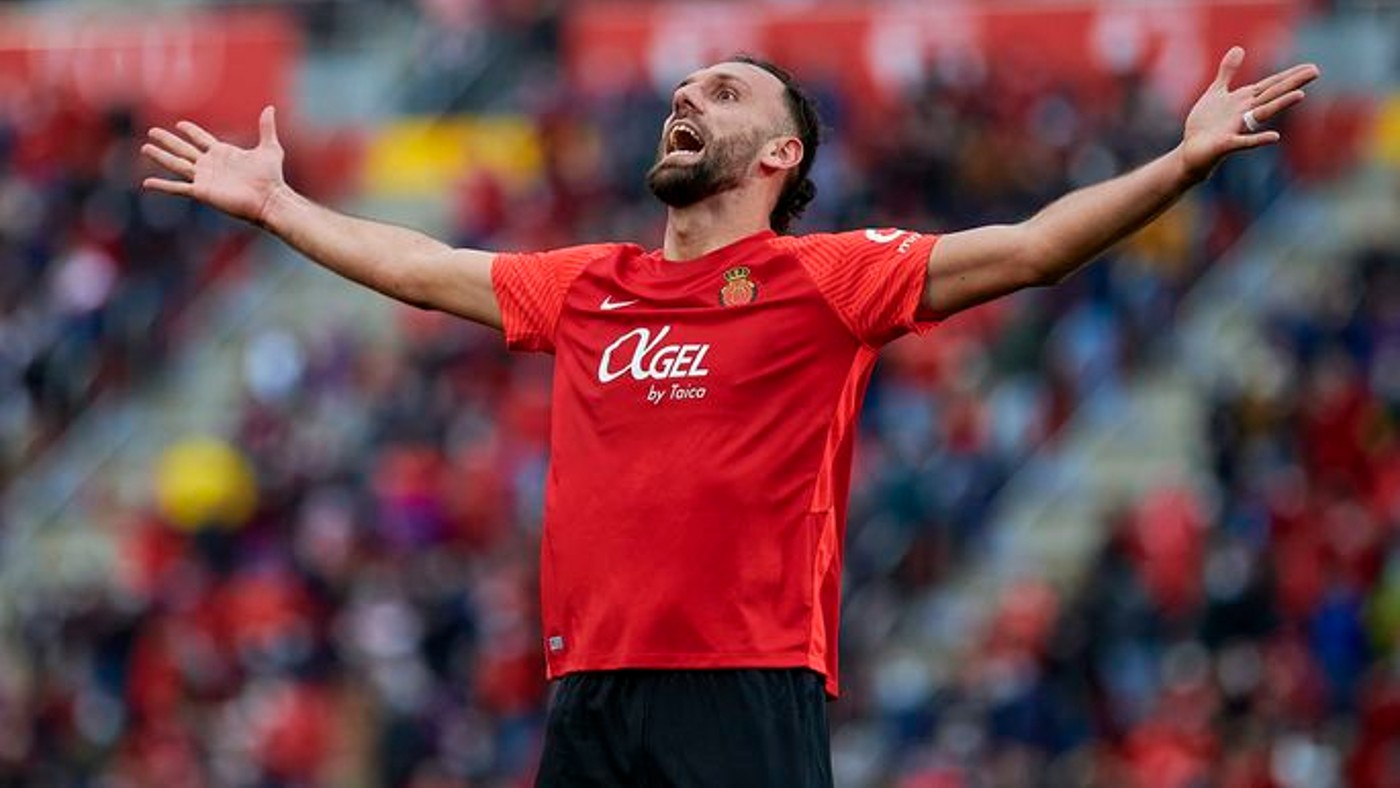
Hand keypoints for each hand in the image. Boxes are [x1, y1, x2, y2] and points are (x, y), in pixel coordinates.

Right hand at [142, 106, 286, 224]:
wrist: (269, 199)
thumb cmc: (272, 177)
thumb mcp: (270, 148)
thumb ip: (267, 128)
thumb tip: (270, 108)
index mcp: (223, 153)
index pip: (201, 139)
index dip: (191, 131)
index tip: (180, 124)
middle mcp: (210, 165)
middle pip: (183, 149)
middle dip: (168, 141)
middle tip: (152, 131)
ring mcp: (204, 178)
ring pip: (176, 165)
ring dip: (160, 156)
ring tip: (145, 148)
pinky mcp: (202, 192)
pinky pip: (177, 188)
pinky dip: (162, 185)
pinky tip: (147, 183)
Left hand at [1180, 47, 1319, 181]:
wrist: (1191, 150)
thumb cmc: (1205, 123)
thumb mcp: (1216, 92)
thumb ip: (1228, 72)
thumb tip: (1239, 48)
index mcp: (1245, 100)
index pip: (1271, 85)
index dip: (1289, 75)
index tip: (1311, 66)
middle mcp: (1246, 112)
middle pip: (1272, 94)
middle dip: (1292, 83)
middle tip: (1316, 71)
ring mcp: (1238, 128)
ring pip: (1262, 114)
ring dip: (1280, 104)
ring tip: (1301, 95)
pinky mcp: (1227, 144)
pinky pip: (1244, 142)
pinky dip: (1258, 139)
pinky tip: (1275, 137)